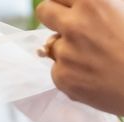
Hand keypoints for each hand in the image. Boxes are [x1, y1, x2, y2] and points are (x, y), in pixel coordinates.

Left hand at [36, 0, 123, 115]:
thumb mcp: (122, 8)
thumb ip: (95, 5)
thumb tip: (78, 5)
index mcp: (93, 1)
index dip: (64, 2)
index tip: (68, 8)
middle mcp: (75, 25)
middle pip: (44, 11)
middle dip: (52, 16)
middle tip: (67, 25)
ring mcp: (65, 52)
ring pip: (51, 45)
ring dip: (66, 48)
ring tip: (93, 56)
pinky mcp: (61, 77)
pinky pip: (56, 69)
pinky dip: (69, 71)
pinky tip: (91, 73)